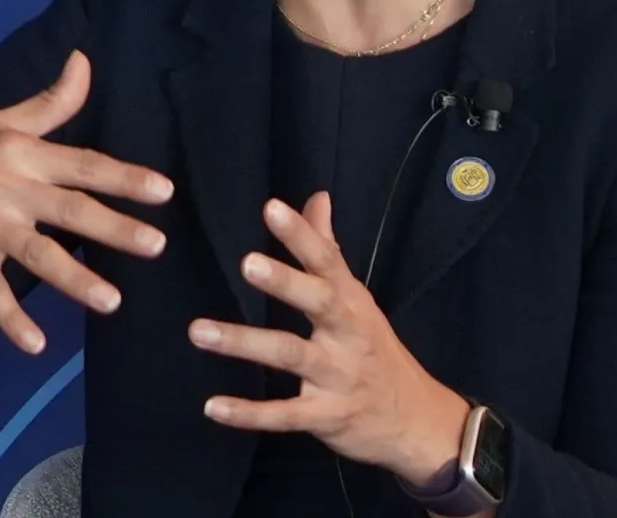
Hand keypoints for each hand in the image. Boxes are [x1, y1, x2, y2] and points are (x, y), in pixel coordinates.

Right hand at [0, 50, 173, 353]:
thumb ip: (50, 102)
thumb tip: (85, 61)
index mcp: (22, 153)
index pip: (83, 164)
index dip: (124, 177)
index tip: (163, 191)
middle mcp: (8, 188)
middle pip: (70, 211)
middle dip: (115, 229)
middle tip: (156, 245)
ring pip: (37, 255)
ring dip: (75, 279)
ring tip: (111, 301)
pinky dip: (12, 321)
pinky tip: (37, 345)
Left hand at [188, 193, 472, 484]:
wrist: (417, 420)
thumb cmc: (376, 350)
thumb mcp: (358, 299)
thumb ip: (329, 249)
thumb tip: (317, 197)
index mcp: (351, 301)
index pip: (327, 260)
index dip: (301, 235)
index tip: (271, 208)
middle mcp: (348, 334)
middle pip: (318, 302)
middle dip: (285, 282)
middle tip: (247, 263)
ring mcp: (338, 376)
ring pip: (291, 355)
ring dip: (245, 343)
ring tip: (199, 332)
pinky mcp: (327, 416)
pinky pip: (285, 415)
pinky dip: (249, 413)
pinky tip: (213, 407)